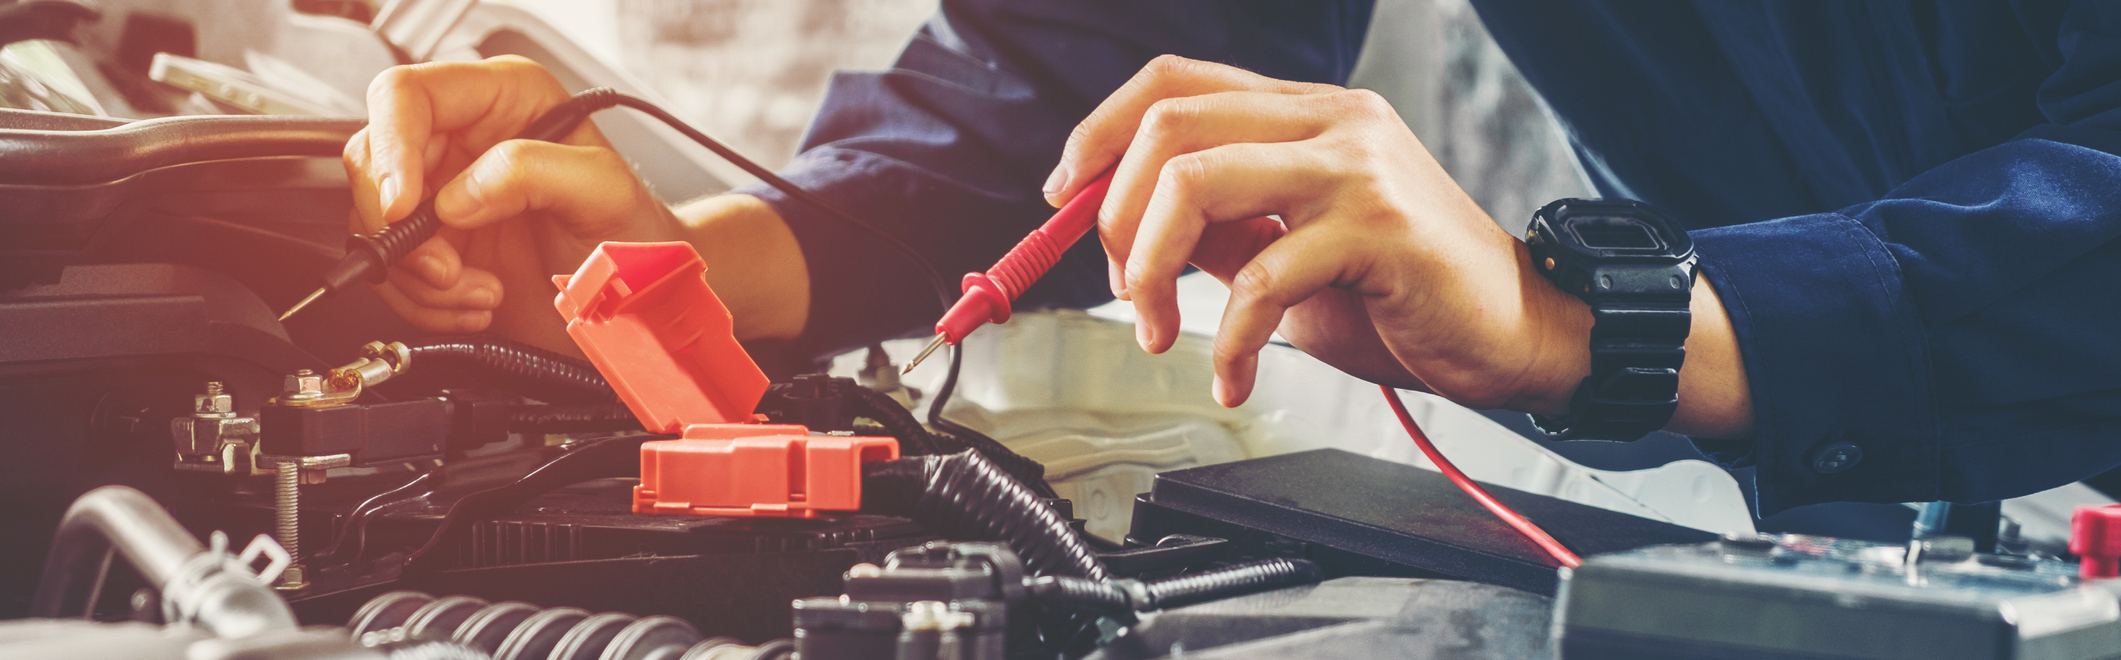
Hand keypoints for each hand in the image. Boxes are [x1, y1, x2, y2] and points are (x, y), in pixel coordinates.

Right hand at [344, 56, 684, 348]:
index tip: (404, 206)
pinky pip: (393, 273)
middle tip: (449, 268)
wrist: (640, 300)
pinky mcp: (438, 247)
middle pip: (374, 163)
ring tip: (482, 291)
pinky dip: (426, 301)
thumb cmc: (635, 234)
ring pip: (375, 225)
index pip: (407, 96)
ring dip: (421, 277)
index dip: (392, 148)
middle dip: (403, 230)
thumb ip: (534, 172)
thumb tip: (459, 194)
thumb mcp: (602, 191)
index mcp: (502, 100)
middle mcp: (464, 140)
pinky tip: (478, 301)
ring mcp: (444, 195)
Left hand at [1049, 56, 1752, 436]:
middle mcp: (1331, 120)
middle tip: (1119, 287)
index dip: (1100, 130)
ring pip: (1198, 182)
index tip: (1063, 196)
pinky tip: (1232, 374)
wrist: (1520, 332)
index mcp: (1306, 113)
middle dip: (1114, 214)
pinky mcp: (1378, 228)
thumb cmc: (1408, 296)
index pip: (1175, 81)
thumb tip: (1127, 234)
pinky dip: (1225, 337)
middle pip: (1170, 124)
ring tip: (1159, 333)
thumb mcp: (1293, 253)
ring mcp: (1356, 166)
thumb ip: (1222, 231)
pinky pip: (1260, 275)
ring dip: (1148, 269)